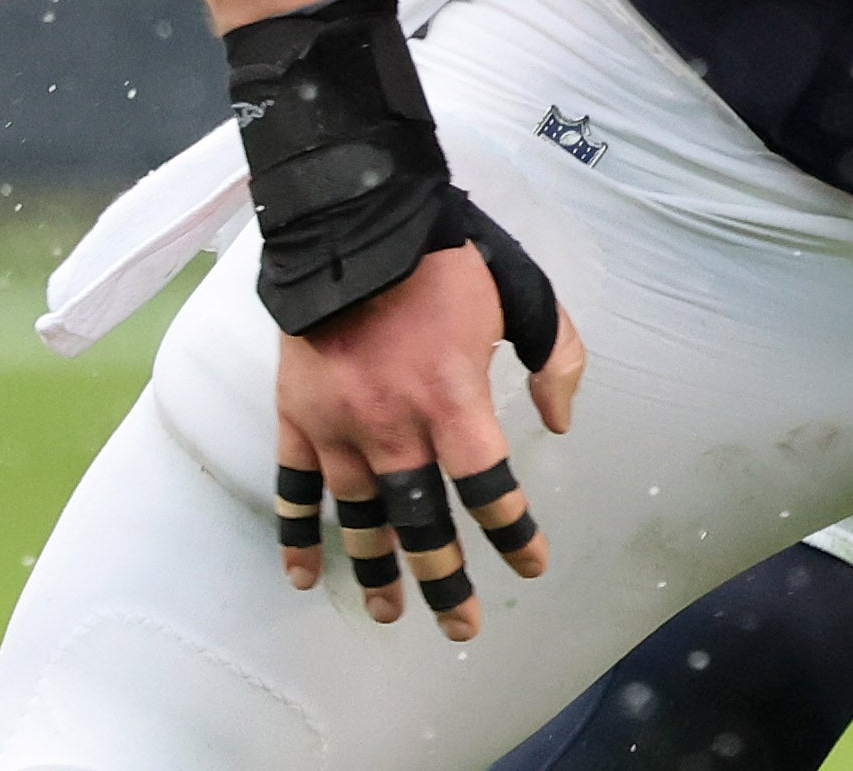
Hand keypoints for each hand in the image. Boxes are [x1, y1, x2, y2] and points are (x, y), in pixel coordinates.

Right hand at [273, 225, 583, 640]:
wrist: (354, 223)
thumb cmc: (447, 260)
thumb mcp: (527, 294)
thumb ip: (555, 357)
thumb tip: (559, 422)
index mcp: (452, 397)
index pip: (488, 484)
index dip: (513, 532)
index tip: (531, 566)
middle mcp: (393, 424)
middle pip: (421, 522)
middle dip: (445, 581)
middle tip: (463, 628)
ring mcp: (337, 426)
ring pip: (361, 516)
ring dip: (376, 570)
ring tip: (390, 614)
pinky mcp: (295, 416)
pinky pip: (293, 489)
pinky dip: (296, 536)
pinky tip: (305, 577)